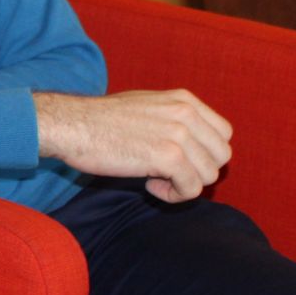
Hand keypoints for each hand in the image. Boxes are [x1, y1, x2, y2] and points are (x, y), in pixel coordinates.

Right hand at [34, 89, 232, 201]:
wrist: (72, 125)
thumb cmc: (99, 120)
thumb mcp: (146, 105)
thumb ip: (173, 117)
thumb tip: (191, 141)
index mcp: (184, 100)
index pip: (223, 133)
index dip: (205, 153)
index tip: (179, 159)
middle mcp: (186, 113)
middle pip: (220, 156)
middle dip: (198, 171)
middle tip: (168, 173)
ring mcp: (179, 134)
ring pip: (208, 175)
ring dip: (184, 185)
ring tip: (156, 179)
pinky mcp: (168, 157)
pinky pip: (191, 189)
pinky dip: (173, 195)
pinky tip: (150, 185)